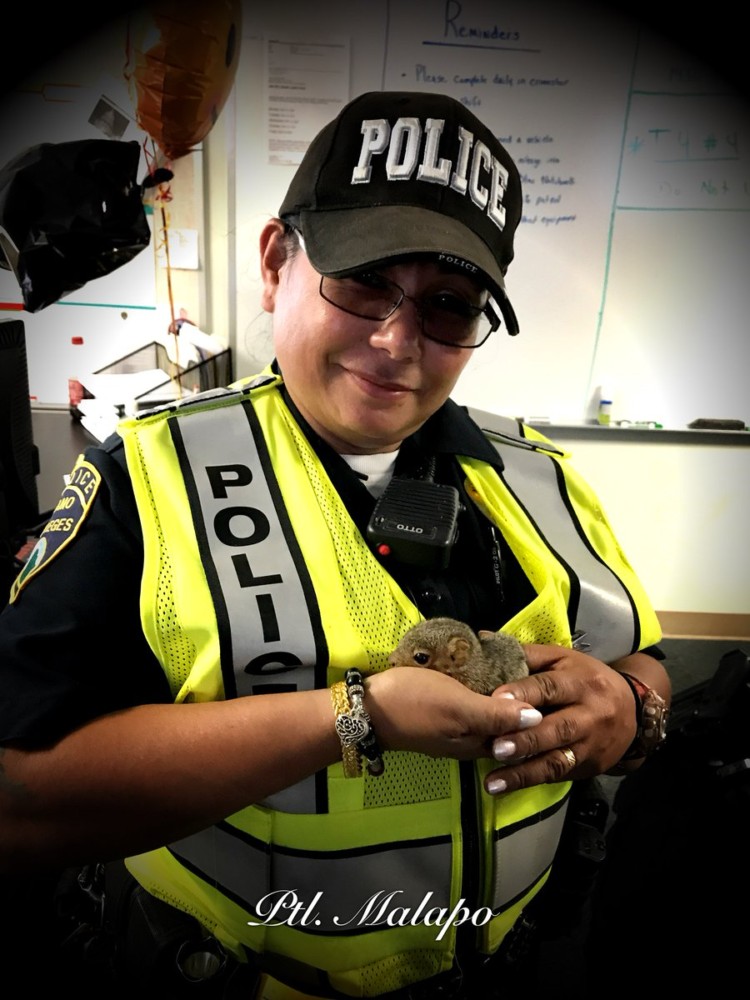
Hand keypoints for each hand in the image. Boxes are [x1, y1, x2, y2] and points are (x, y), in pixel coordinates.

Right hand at [366, 666, 541, 760]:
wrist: (365, 708)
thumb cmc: (414, 704)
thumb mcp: (459, 707)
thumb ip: (497, 715)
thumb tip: (538, 719)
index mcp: (478, 743)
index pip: (520, 733)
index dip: (535, 710)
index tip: (545, 682)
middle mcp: (470, 741)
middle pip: (505, 723)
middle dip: (518, 701)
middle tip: (528, 667)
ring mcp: (454, 728)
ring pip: (488, 712)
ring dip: (499, 693)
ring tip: (509, 664)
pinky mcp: (441, 715)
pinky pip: (471, 704)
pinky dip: (480, 689)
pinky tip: (481, 671)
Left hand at [482, 644, 638, 793]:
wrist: (634, 711)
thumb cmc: (586, 679)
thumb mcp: (563, 659)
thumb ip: (528, 656)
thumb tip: (485, 643)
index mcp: (579, 681)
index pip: (549, 686)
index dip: (523, 693)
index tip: (495, 700)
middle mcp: (589, 713)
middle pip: (557, 728)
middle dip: (526, 740)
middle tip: (496, 748)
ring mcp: (591, 743)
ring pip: (558, 759)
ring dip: (524, 772)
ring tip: (495, 781)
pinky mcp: (589, 765)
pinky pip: (559, 775)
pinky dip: (531, 781)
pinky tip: (505, 788)